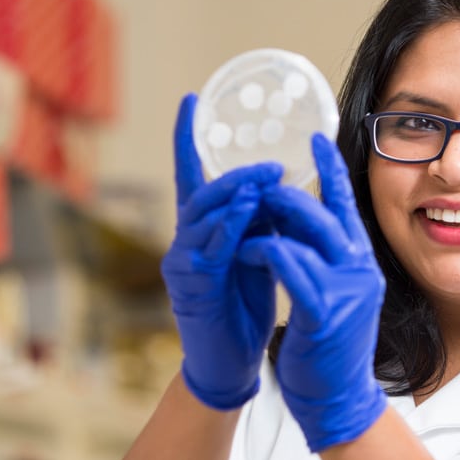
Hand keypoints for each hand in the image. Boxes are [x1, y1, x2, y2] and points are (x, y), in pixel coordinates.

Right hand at [161, 94, 282, 409]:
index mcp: (204, 228)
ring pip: (202, 216)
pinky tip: (246, 217)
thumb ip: (258, 219)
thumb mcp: (255, 253)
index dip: (187, 138)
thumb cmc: (243, 305)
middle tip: (272, 165)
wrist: (228, 361)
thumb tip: (277, 183)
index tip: (190, 99)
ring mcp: (183, 261)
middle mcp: (187, 238)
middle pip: (201, 191)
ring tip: (261, 182)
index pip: (193, 175)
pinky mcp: (188, 286)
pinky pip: (207, 250)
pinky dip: (227, 230)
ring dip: (233, 195)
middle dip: (235, 173)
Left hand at [239, 134, 387, 451]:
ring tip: (243, 228)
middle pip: (322, 210)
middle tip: (257, 189)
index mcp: (361, 263)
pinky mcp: (325, 309)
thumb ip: (323, 259)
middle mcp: (360, 269)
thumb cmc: (328, 349)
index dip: (331, 169)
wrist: (337, 401)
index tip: (317, 137)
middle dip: (284, 195)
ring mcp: (346, 288)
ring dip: (267, 223)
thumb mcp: (331, 295)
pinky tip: (246, 253)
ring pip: (304, 231)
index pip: (348, 205)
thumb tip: (297, 223)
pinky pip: (288, 262)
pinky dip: (262, 250)